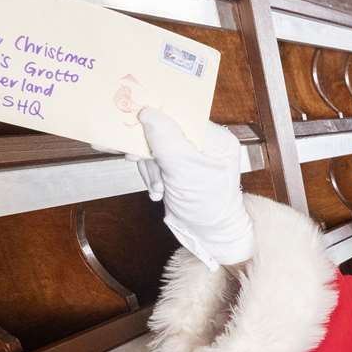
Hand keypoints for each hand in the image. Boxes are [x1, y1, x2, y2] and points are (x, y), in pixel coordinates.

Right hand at [135, 107, 254, 267]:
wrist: (208, 238)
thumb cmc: (208, 208)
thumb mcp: (186, 172)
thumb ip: (167, 141)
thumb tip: (148, 112)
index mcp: (215, 138)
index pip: (181, 115)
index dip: (157, 119)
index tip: (136, 124)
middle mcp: (203, 143)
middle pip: (163, 129)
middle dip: (151, 150)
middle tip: (139, 159)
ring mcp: (188, 156)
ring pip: (154, 146)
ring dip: (150, 168)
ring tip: (159, 186)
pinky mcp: (175, 168)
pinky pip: (152, 161)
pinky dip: (150, 175)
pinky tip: (157, 190)